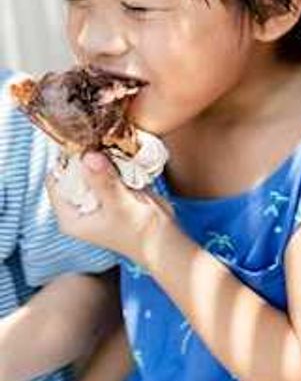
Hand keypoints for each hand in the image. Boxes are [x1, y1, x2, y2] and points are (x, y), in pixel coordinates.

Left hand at [47, 151, 174, 266]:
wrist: (165, 241)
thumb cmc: (140, 231)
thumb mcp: (120, 206)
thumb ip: (104, 181)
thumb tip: (89, 155)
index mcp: (71, 217)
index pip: (56, 183)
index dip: (66, 163)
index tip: (83, 144)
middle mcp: (79, 207)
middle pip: (73, 174)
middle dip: (86, 158)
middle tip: (100, 140)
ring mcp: (96, 199)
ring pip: (91, 171)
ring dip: (101, 157)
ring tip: (112, 145)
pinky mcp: (112, 193)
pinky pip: (107, 172)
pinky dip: (114, 162)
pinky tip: (123, 152)